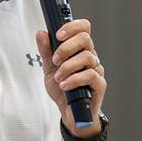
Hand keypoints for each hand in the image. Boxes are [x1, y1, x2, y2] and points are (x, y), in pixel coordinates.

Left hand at [35, 19, 106, 137]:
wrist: (69, 114)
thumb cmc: (62, 90)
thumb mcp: (49, 69)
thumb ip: (46, 51)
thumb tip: (41, 33)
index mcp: (79, 49)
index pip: (83, 28)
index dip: (72, 26)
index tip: (58, 35)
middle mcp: (90, 56)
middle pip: (85, 38)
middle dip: (66, 47)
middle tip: (55, 60)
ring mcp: (96, 69)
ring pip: (87, 57)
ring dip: (68, 66)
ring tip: (59, 78)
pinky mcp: (99, 84)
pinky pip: (90, 75)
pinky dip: (74, 79)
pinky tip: (65, 85)